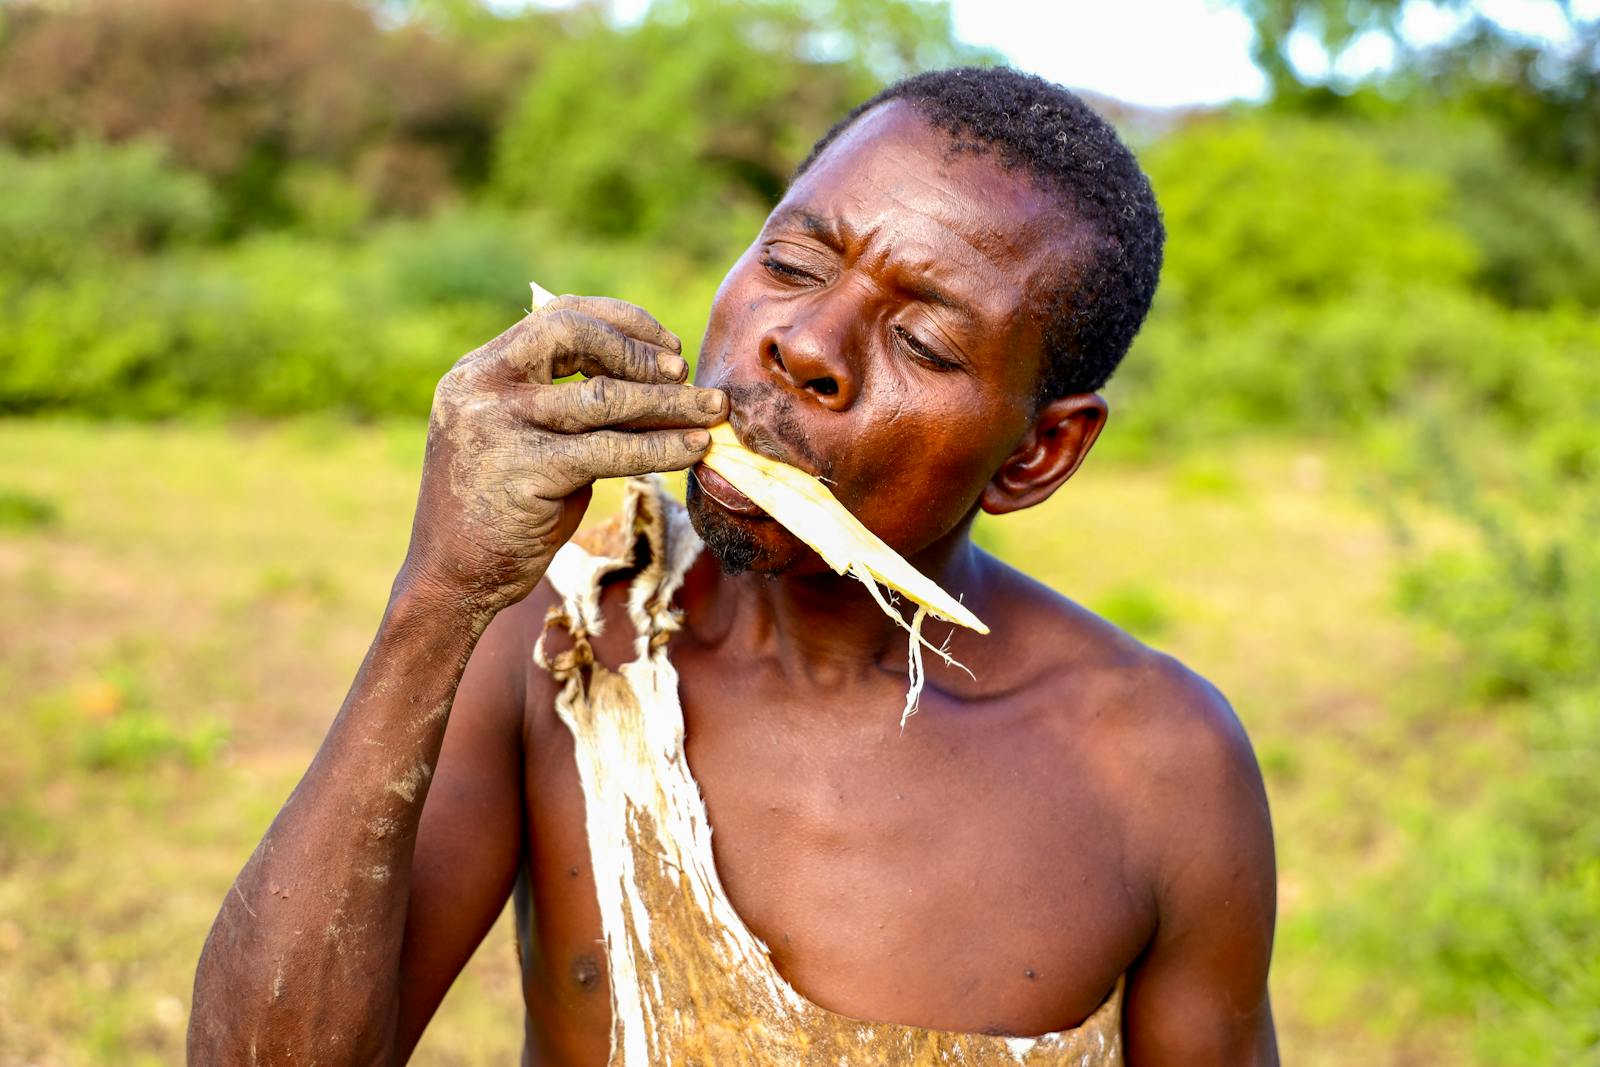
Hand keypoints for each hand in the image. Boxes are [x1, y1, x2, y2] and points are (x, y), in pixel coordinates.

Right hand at [398, 295, 725, 619]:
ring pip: (603, 397)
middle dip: (638, 350)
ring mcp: (499, 426)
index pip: (555, 315)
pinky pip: (610, 450)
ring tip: (713, 409)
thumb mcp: (526, 441)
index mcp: (479, 371)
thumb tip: (655, 386)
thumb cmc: (499, 512)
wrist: (450, 580)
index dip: (619, 322)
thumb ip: (569, 408)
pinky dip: (661, 447)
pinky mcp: (526, 470)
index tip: (666, 343)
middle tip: (684, 370)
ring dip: (669, 401)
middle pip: (572, 334)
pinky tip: (693, 449)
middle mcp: (482, 387)